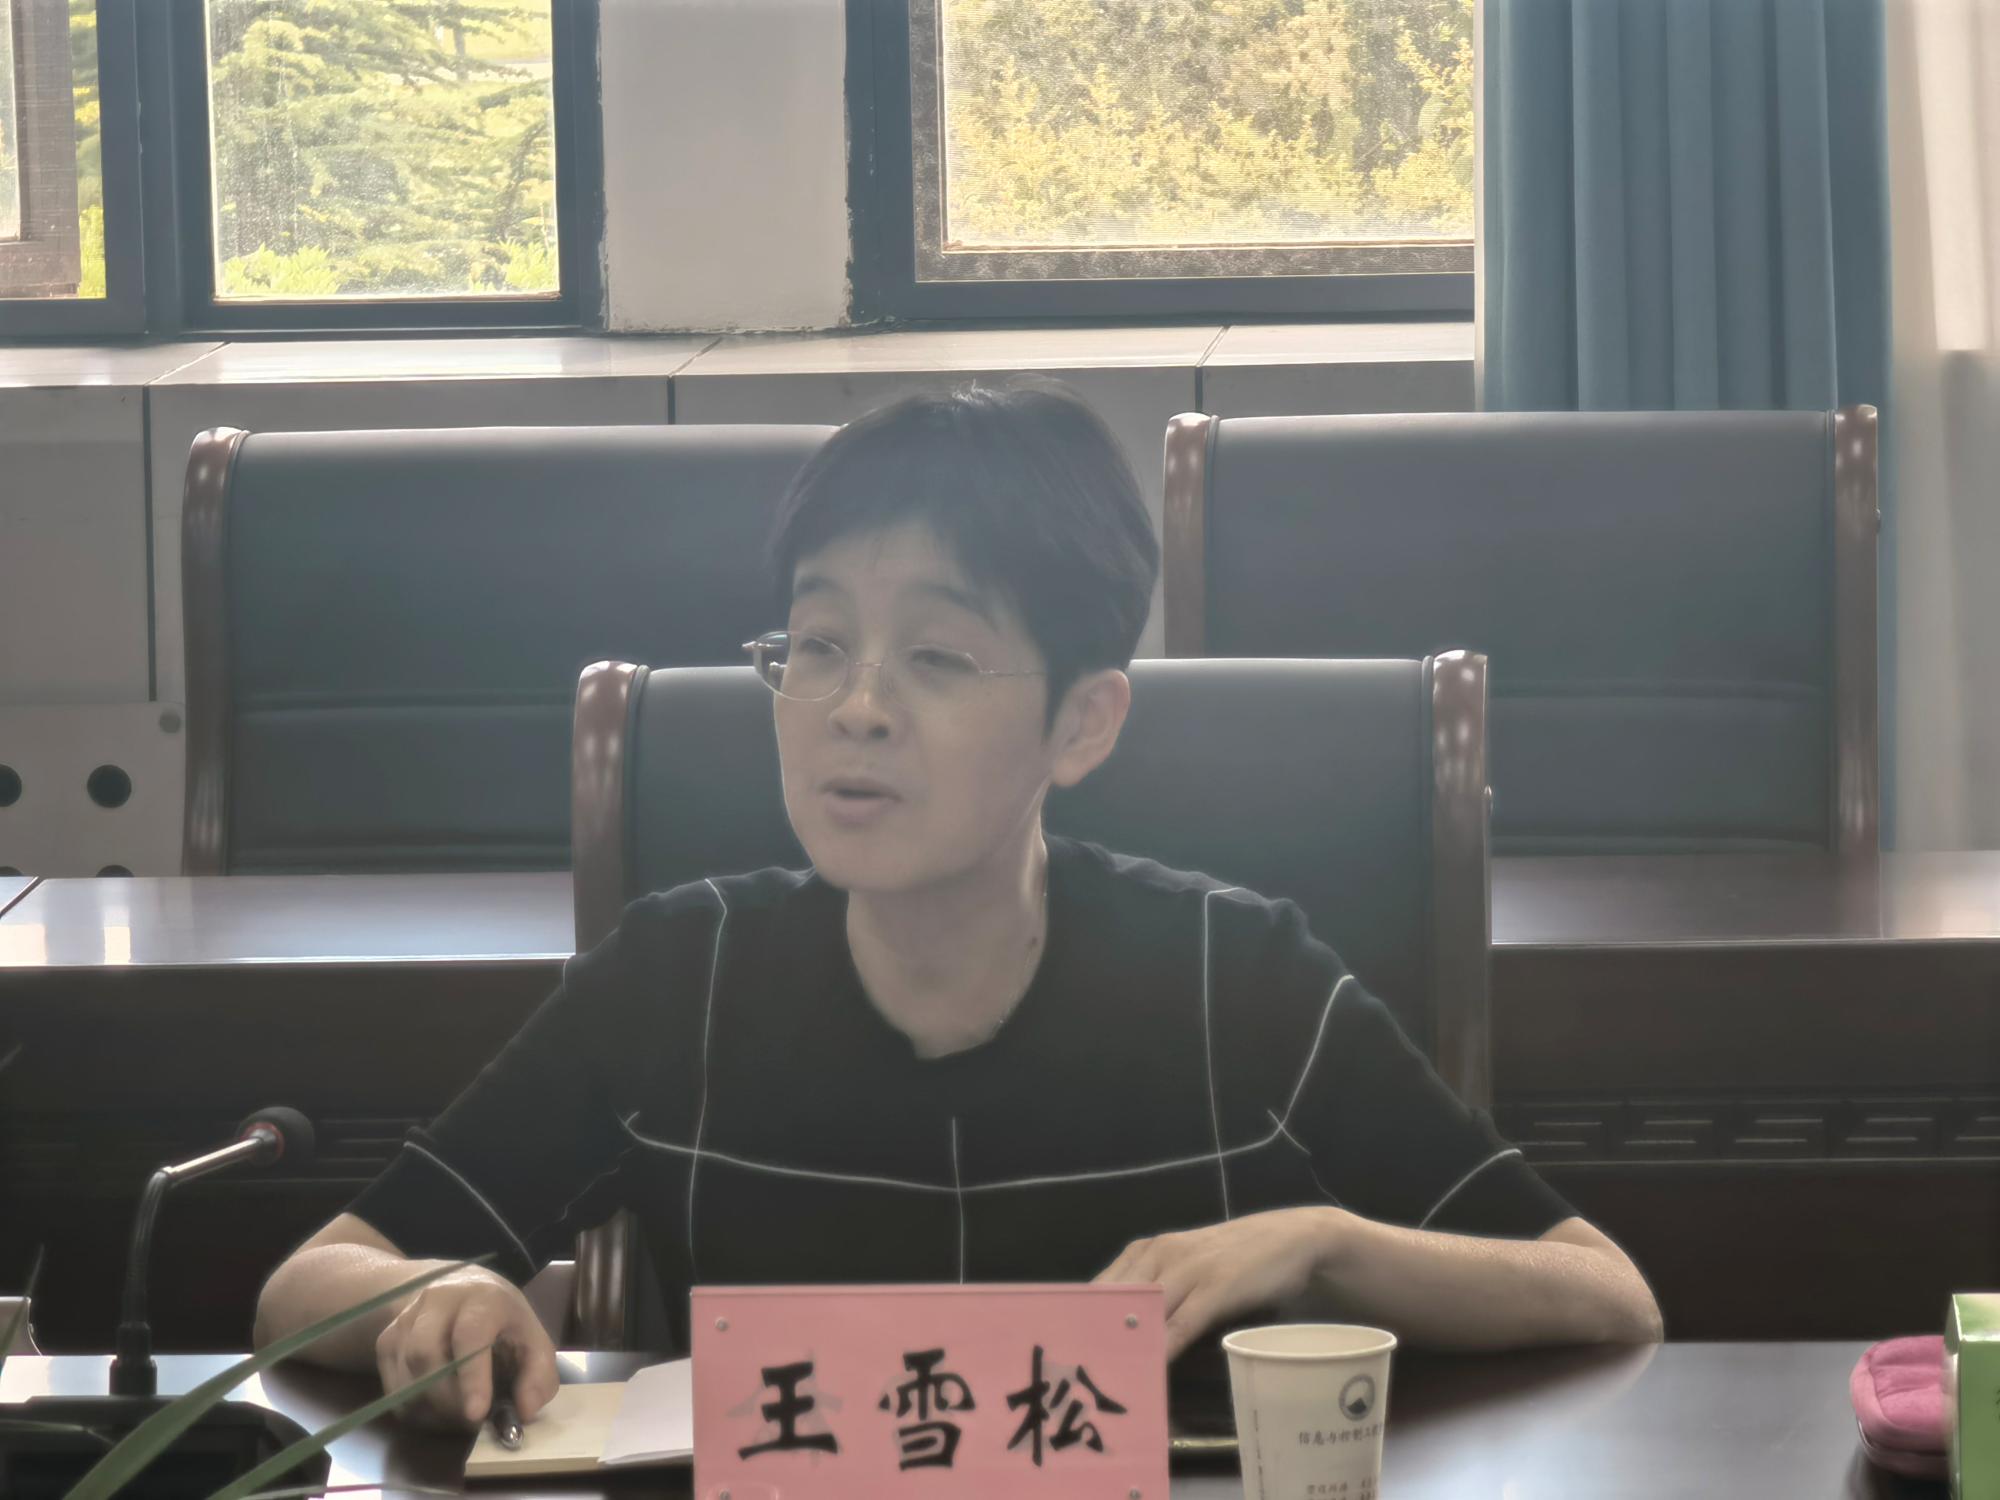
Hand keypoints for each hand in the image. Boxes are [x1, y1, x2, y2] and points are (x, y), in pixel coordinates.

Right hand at [374, 1266, 559, 1428]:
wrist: (458, 1290)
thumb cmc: (501, 1321)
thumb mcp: (532, 1339)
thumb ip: (539, 1374)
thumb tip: (526, 1411)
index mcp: (481, 1297)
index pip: (470, 1334)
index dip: (472, 1376)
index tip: (477, 1412)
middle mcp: (437, 1301)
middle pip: (425, 1355)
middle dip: (448, 1399)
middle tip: (471, 1421)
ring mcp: (406, 1320)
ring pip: (406, 1376)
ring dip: (432, 1408)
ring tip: (458, 1414)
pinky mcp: (385, 1342)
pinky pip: (393, 1389)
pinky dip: (416, 1409)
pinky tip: (438, 1408)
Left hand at [1094, 1207, 1345, 1359]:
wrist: (1293, 1237)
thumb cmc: (1235, 1259)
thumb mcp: (1187, 1269)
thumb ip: (1158, 1293)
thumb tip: (1125, 1331)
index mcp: (1147, 1250)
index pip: (1099, 1286)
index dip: (1079, 1318)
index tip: (1063, 1348)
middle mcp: (1160, 1254)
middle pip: (1113, 1299)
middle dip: (1093, 1334)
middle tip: (1075, 1371)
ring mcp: (1188, 1268)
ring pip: (1143, 1311)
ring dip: (1124, 1345)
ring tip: (1102, 1377)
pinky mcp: (1216, 1286)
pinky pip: (1181, 1322)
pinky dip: (1163, 1348)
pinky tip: (1150, 1370)